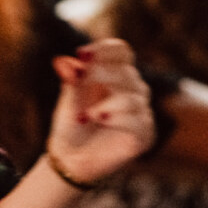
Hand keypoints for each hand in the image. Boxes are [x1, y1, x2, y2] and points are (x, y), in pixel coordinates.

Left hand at [46, 38, 154, 185]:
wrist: (70, 159)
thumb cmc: (71, 125)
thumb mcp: (68, 100)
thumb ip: (70, 81)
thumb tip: (63, 61)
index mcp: (115, 76)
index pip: (122, 52)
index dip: (105, 49)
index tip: (82, 54)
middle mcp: (132, 92)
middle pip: (127, 72)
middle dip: (101, 74)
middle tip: (79, 82)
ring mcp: (141, 114)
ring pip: (134, 96)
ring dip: (107, 102)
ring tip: (87, 114)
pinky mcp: (144, 136)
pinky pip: (138, 120)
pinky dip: (118, 118)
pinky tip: (100, 119)